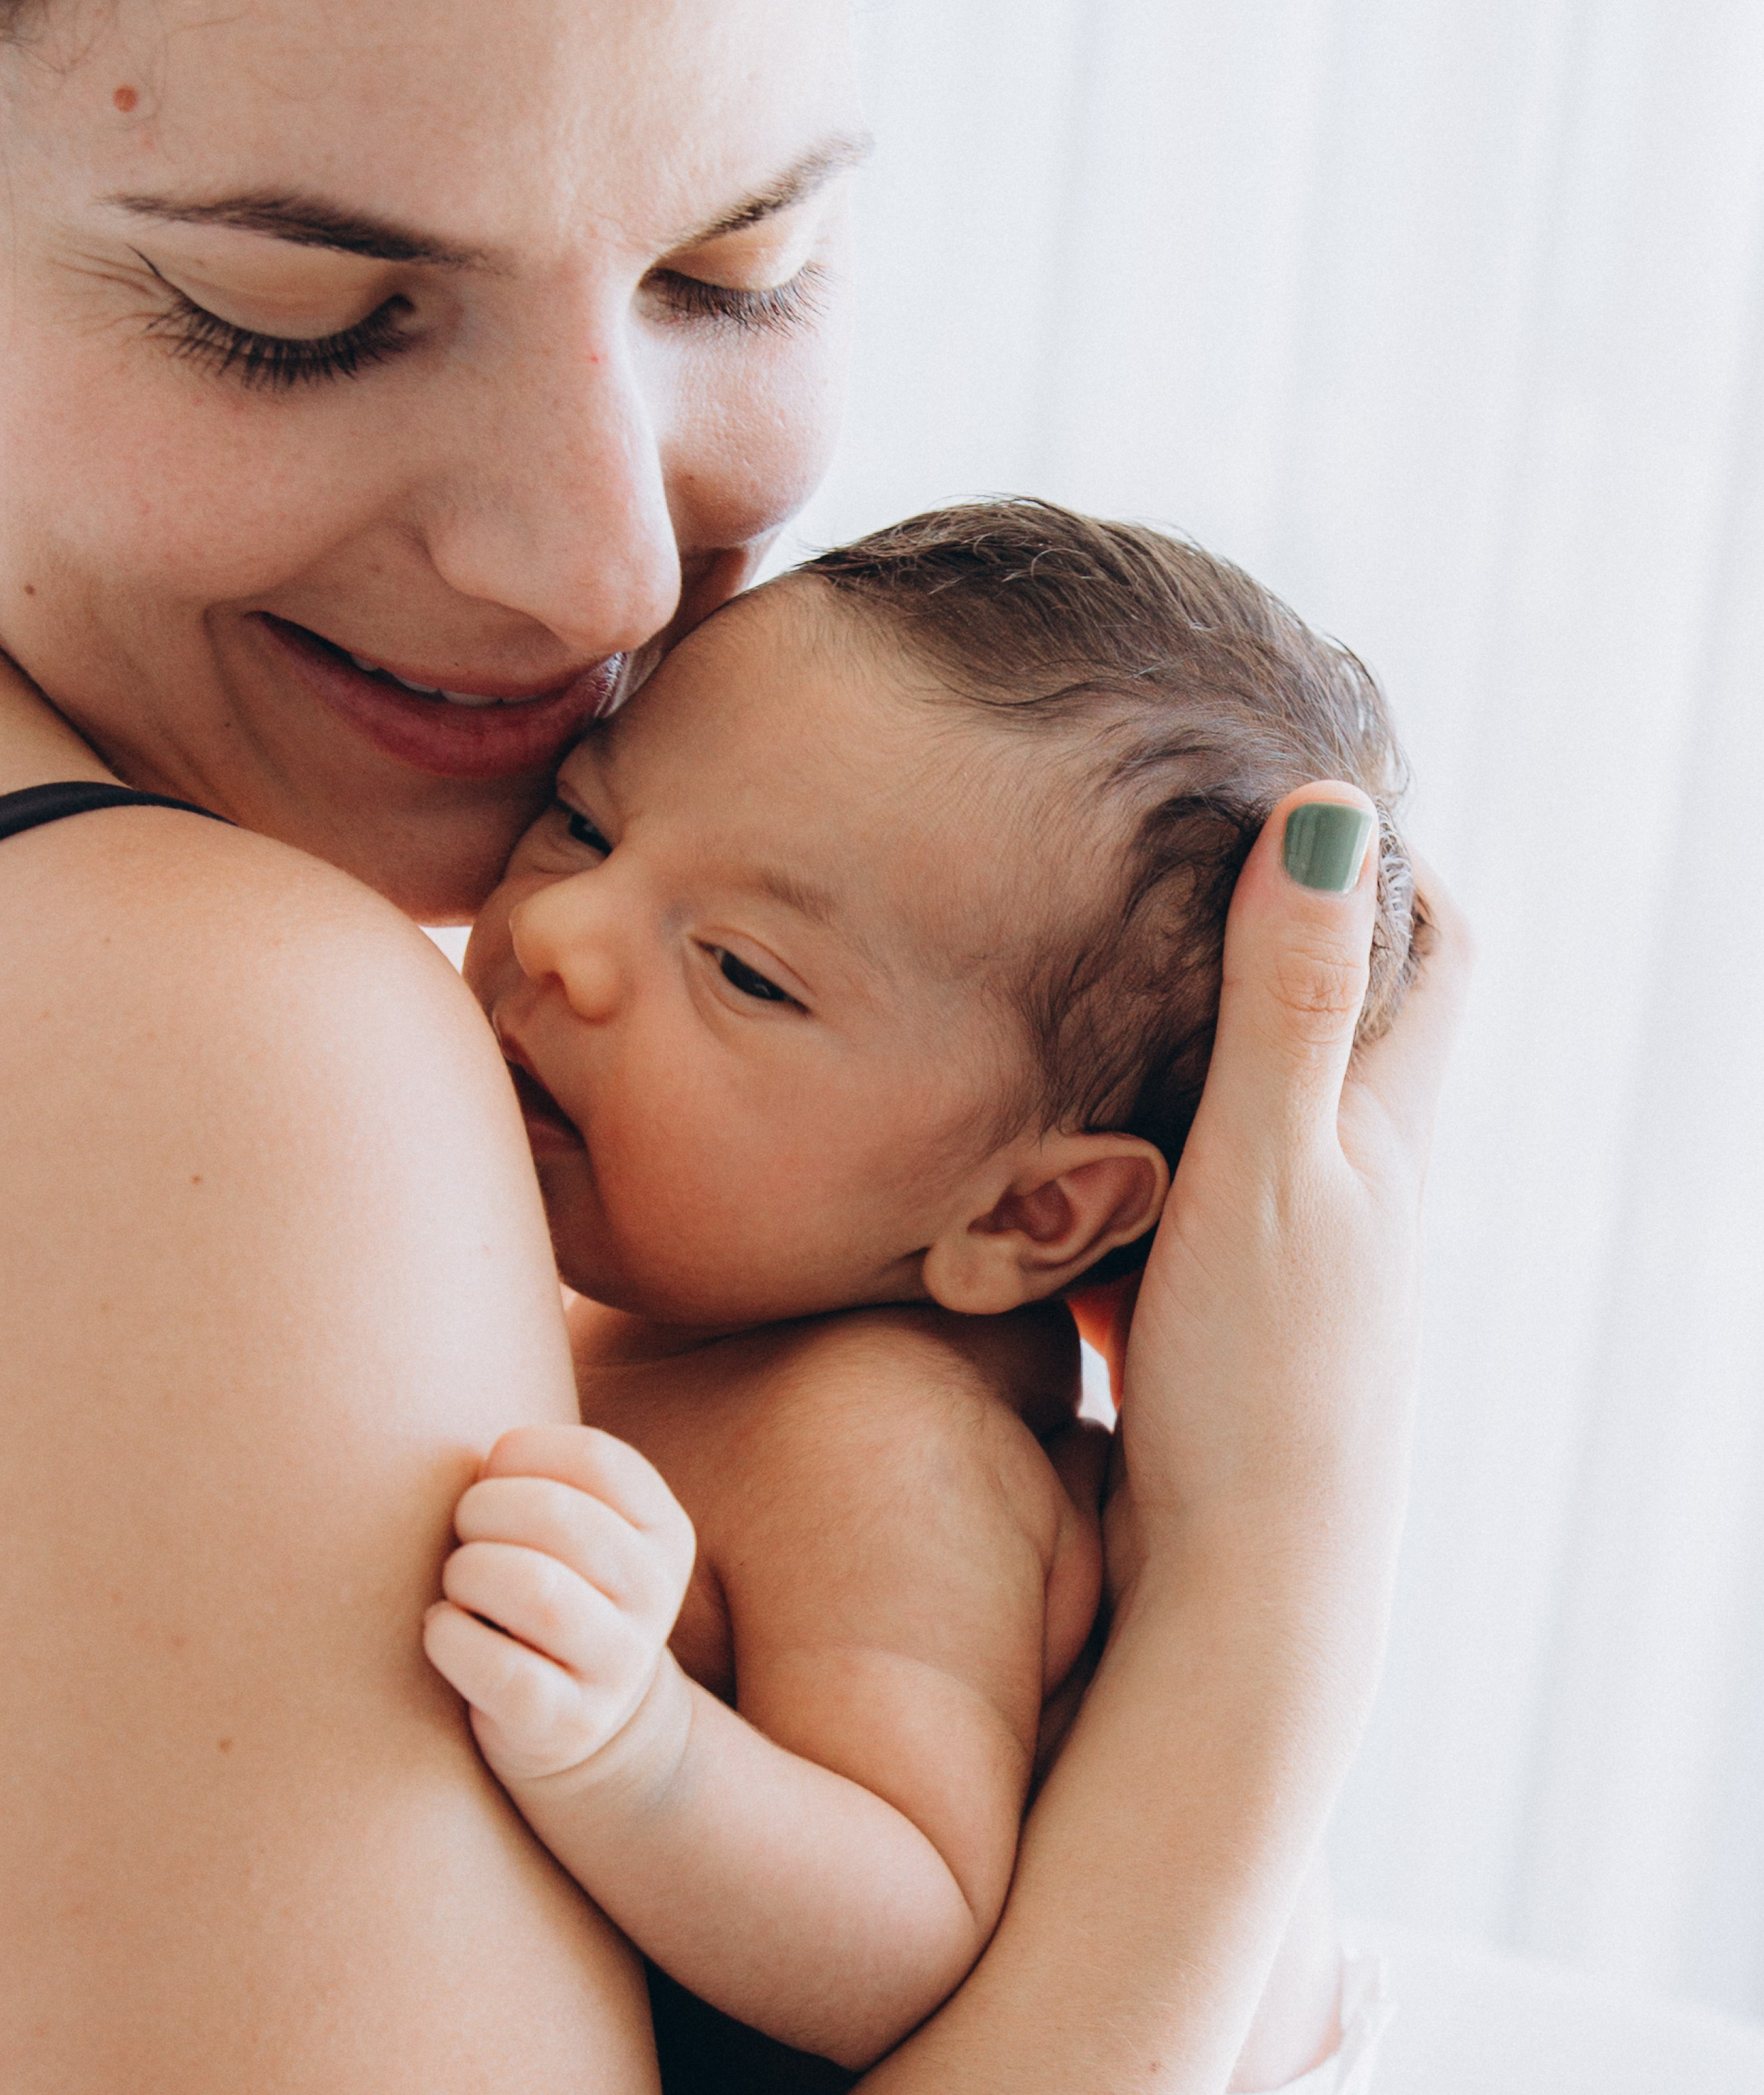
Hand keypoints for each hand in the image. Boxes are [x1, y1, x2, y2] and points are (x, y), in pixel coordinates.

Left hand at [423, 1423, 695, 1785]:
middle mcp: (655, 1593)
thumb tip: (484, 1459)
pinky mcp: (570, 1723)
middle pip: (556, 1516)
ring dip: (468, 1571)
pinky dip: (449, 1638)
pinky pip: (500, 1669)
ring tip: (458, 1580)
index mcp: (665, 1529)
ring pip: (533, 1589)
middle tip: (464, 1530)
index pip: (594, 1459)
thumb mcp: (581, 1527)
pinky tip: (444, 1629)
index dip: (521, 1453)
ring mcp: (619, 1664)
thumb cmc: (556, 1587)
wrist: (581, 1717)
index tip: (492, 1475)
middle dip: (482, 1510)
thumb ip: (547, 1477)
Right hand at [1101, 785, 1469, 1594]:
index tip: (1301, 797)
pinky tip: (1034, 1163)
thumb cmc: (1267, 1384)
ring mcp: (1280, 1249)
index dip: (1392, 860)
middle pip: (1331, 1019)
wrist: (1236, 1593)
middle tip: (1155, 877)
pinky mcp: (1209, 1312)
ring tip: (1072, 996)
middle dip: (1263, 940)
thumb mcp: (1269, 1167)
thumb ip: (1283, 1002)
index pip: (1437, 948)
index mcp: (1385, 1126)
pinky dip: (1110, 1164)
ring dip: (1171, 1055)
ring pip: (1233, 1109)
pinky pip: (1159, 1199)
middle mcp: (1349, 1179)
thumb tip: (1330, 816)